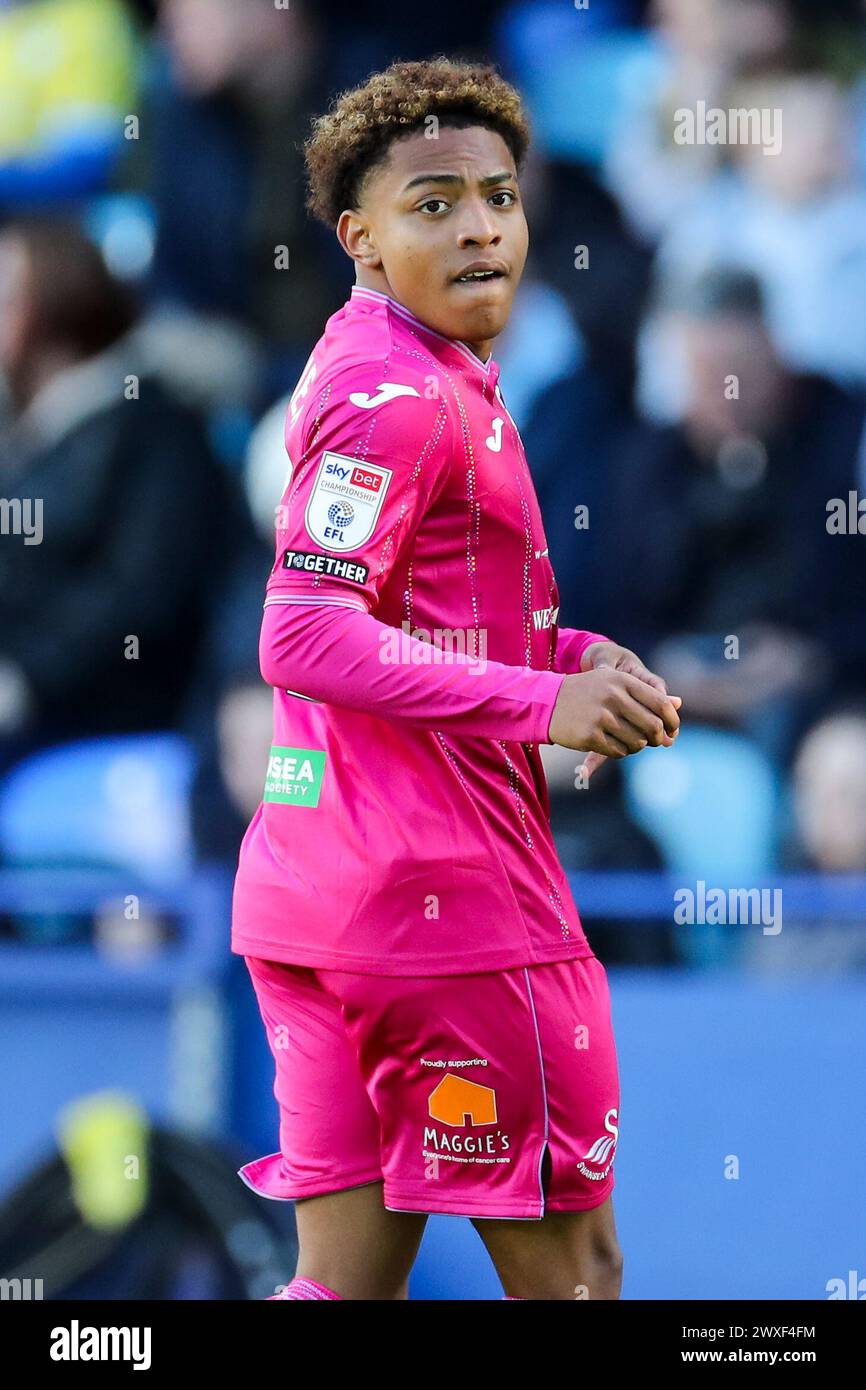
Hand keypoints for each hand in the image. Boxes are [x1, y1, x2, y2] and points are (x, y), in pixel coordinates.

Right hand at [551, 642, 681, 778]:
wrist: (548, 701)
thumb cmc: (587, 692)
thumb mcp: (614, 683)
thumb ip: (646, 693)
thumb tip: (679, 704)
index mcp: (622, 680)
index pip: (660, 703)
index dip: (672, 719)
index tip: (673, 729)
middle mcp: (613, 697)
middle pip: (652, 725)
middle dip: (657, 737)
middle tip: (655, 741)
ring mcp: (601, 717)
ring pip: (637, 742)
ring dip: (638, 746)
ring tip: (632, 742)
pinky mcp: (590, 735)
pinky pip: (619, 751)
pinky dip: (621, 752)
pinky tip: (614, 745)